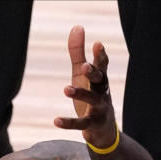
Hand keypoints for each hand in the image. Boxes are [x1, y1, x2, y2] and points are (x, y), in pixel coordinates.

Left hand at [54, 25, 116, 148]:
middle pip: (100, 81)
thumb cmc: (92, 96)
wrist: (104, 131)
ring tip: (66, 89)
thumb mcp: (82, 75)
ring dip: (81, 94)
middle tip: (84, 66)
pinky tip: (56, 120)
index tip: (98, 44)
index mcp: (100, 80)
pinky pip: (81, 124)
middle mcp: (102, 93)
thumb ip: (78, 53)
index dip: (100, 56)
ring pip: (92, 101)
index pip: (102, 66)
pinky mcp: (92, 125)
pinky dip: (68, 123)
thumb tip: (77, 26)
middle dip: (93, 73)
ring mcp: (99, 110)